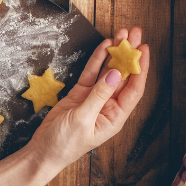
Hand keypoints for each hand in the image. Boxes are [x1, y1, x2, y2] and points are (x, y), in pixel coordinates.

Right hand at [26, 28, 148, 172]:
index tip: (143, 49)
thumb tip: (115, 74)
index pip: (134, 89)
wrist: (41, 152)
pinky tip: (105, 45)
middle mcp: (109, 106)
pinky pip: (92, 72)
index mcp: (115, 117)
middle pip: (123, 76)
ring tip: (121, 34)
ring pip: (108, 71)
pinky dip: (98, 59)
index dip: (140, 68)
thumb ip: (98, 95)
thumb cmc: (64, 145)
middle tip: (134, 33)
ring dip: (115, 52)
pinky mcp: (81, 93)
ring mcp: (95, 98)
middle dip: (129, 54)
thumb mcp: (82, 119)